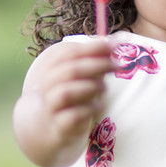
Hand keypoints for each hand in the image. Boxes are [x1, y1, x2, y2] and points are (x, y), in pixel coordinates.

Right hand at [14, 37, 115, 166]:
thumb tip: (116, 42)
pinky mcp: (60, 124)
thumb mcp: (80, 74)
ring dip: (91, 87)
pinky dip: (89, 109)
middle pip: (71, 70)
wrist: (50, 124)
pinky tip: (98, 105)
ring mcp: (52, 105)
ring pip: (67, 92)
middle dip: (98, 65)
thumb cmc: (71, 92)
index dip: (93, 47)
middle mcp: (48, 85)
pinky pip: (73, 116)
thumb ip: (94, 59)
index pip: (70, 52)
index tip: (114, 45)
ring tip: (103, 87)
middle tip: (117, 65)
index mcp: (52, 67)